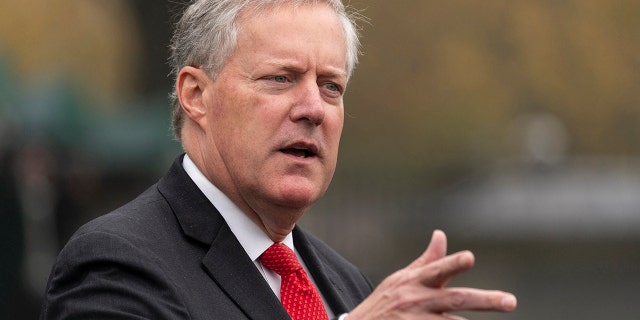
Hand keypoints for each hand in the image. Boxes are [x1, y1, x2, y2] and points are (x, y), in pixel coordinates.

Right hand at [347, 230, 516, 319]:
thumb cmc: (387, 301)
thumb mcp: (402, 279)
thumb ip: (428, 262)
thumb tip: (441, 235)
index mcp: (416, 281)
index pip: (437, 269)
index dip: (453, 263)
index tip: (470, 257)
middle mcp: (418, 301)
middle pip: (456, 300)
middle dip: (486, 301)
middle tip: (511, 301)